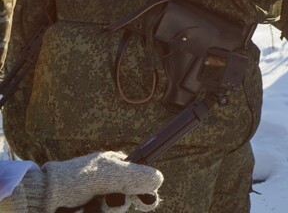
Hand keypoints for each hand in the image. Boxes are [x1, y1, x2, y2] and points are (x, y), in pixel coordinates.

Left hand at [7, 151, 162, 212]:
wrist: (41, 199)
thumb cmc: (72, 180)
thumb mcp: (107, 174)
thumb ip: (134, 177)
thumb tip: (159, 178)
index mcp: (114, 167)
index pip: (140, 180)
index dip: (145, 192)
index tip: (148, 202)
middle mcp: (107, 183)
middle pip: (127, 201)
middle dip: (117, 205)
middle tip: (105, 203)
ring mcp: (96, 200)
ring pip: (114, 211)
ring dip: (102, 212)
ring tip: (87, 208)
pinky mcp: (88, 211)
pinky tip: (83, 212)